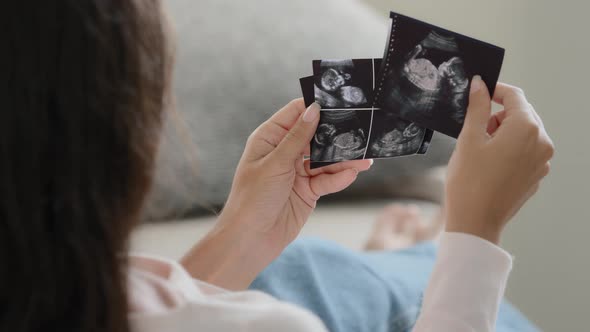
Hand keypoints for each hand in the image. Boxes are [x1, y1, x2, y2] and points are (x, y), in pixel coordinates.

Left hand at [221, 99, 370, 250]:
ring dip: (343, 159)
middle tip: (361, 130)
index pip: (296, 113)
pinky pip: (327, 180)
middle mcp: (284, 152)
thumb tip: (314, 109)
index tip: (340, 102)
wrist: (250, 239)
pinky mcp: (308, 191)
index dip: (316, 106)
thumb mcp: (275, 163)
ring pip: (325, 159)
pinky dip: (339, 177)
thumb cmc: (252, 198)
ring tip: (365, 158)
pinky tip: (351, 174)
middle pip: (316, 136)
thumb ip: (298, 137)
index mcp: (270, 138)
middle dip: (336, 135)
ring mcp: (297, 172)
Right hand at [445, 76, 553, 243]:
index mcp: (526, 128)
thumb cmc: (469, 181)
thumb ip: (477, 107)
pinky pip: (525, 151)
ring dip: (503, 133)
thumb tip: (480, 85)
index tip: (477, 94)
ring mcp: (542, 161)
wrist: (476, 222)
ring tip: (480, 151)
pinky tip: (489, 165)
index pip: (514, 95)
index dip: (494, 90)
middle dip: (498, 115)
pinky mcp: (536, 175)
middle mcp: (541, 142)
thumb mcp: (469, 139)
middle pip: (521, 113)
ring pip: (523, 133)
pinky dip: (509, 150)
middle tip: (474, 130)